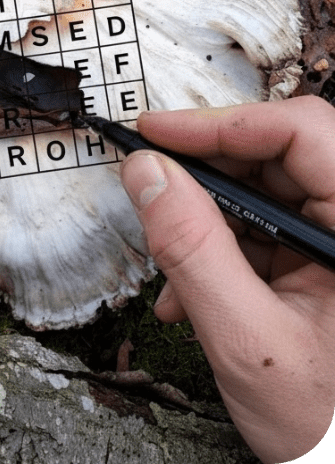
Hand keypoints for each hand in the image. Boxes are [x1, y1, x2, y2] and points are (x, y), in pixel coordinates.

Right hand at [120, 96, 334, 463]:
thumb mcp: (246, 339)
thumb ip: (192, 250)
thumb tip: (147, 173)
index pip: (300, 134)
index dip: (221, 124)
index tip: (157, 132)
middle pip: (277, 158)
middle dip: (203, 175)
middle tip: (148, 181)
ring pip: (264, 194)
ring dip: (205, 223)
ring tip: (170, 268)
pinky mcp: (325, 264)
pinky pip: (265, 231)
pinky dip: (220, 250)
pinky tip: (192, 290)